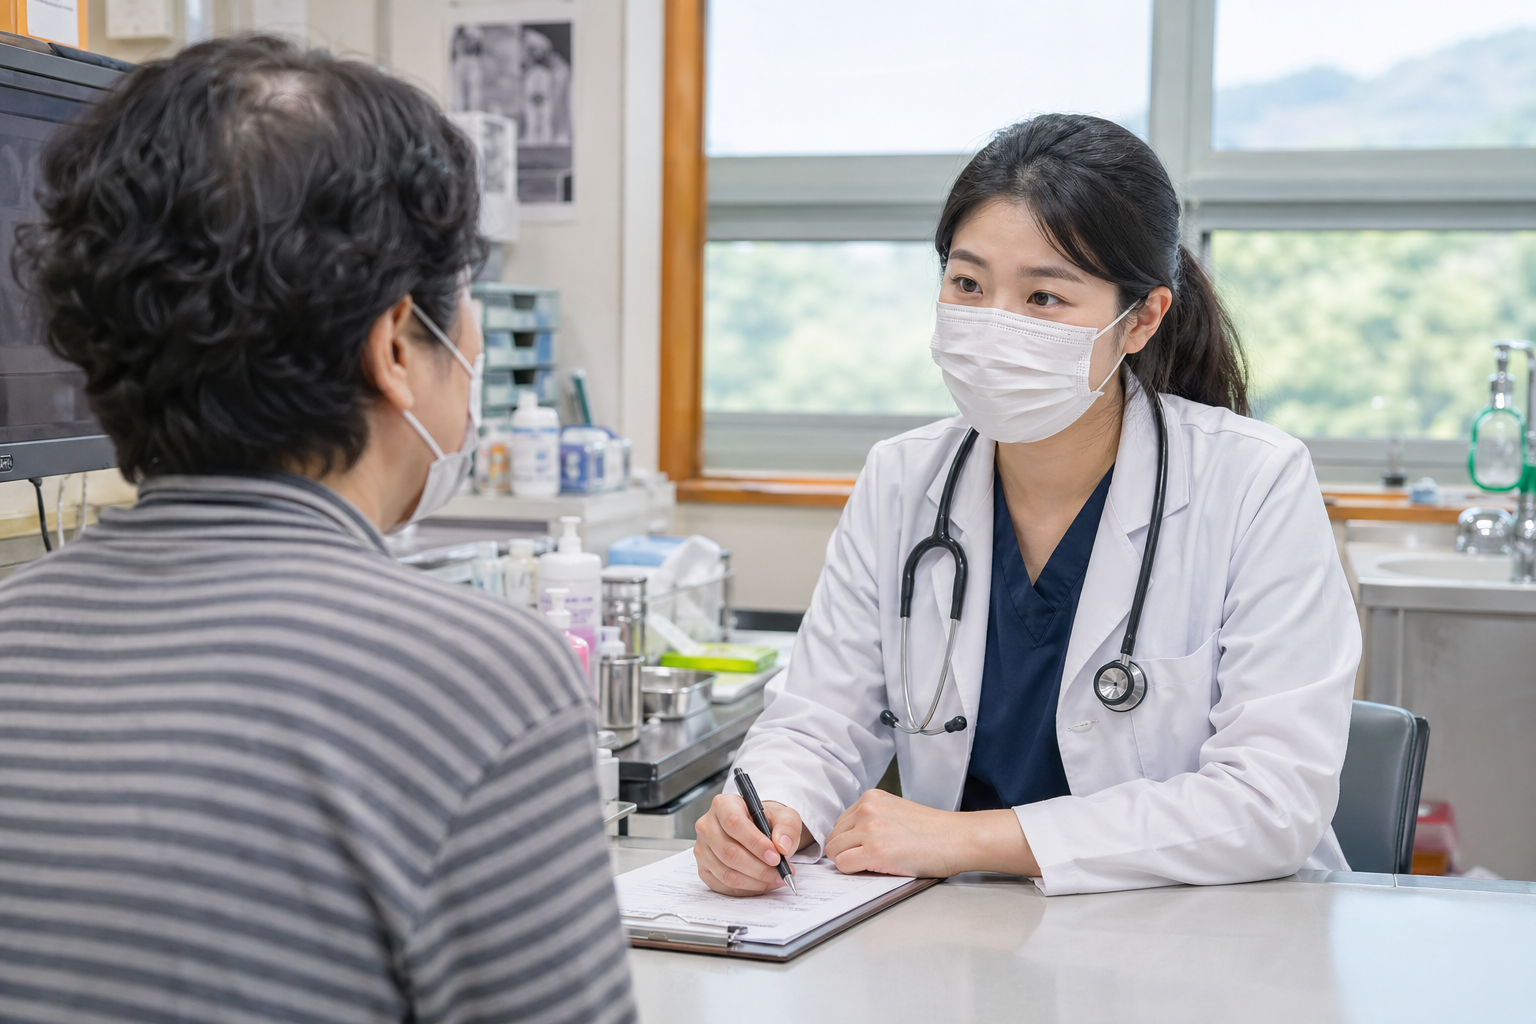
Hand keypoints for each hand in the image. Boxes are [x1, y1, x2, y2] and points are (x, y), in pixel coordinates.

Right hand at [695, 794, 808, 895]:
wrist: (757, 831)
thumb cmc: (767, 821)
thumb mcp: (784, 816)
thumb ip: (788, 828)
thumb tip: (782, 845)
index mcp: (724, 805)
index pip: (734, 824)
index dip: (755, 843)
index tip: (776, 857)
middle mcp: (707, 826)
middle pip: (729, 853)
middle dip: (759, 868)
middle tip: (780, 873)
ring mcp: (702, 849)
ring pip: (726, 873)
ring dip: (755, 882)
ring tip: (774, 879)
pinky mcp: (703, 869)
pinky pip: (724, 886)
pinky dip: (747, 889)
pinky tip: (761, 883)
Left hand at [822, 789, 1038, 877]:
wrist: (958, 838)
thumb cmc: (933, 831)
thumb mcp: (896, 812)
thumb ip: (871, 819)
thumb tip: (848, 840)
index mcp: (871, 798)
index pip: (840, 823)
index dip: (849, 841)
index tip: (862, 849)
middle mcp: (867, 809)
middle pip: (833, 838)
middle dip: (845, 852)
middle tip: (868, 861)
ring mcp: (869, 830)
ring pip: (835, 852)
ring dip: (849, 862)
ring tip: (874, 865)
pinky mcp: (874, 851)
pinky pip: (844, 865)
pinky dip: (854, 871)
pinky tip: (874, 870)